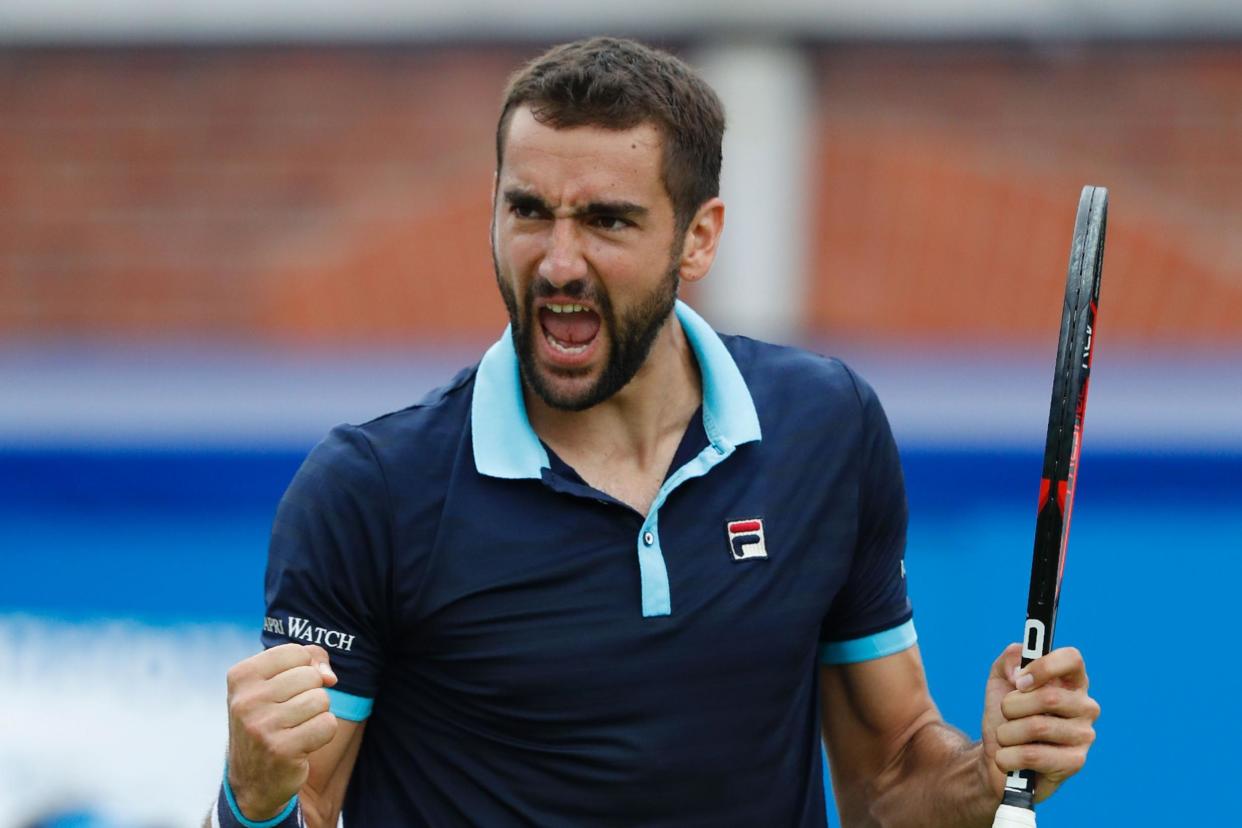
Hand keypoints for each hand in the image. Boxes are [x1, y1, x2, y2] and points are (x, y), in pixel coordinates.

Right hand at [226, 643, 338, 819]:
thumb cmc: (270, 720)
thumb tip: (330, 677)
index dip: (303, 669)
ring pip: (321, 700)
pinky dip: (323, 733)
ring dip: (317, 715)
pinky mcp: (282, 749)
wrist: (252, 780)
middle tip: (290, 715)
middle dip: (311, 694)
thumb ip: (309, 661)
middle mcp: (246, 700)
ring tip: (295, 729)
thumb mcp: (277, 682)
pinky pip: (328, 724)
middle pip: (311, 676)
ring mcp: (262, 726)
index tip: (285, 690)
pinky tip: (302, 744)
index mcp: (241, 676)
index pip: (296, 652)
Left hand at [980, 643, 1099, 802]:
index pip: (1072, 658)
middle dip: (1012, 706)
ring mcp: (1084, 735)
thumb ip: (1008, 660)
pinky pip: (1032, 755)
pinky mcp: (1075, 762)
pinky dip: (1007, 756)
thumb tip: (1020, 668)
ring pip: (1037, 727)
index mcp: (1070, 681)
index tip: (1018, 681)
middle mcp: (1085, 706)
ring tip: (1006, 739)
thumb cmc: (1005, 717)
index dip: (1043, 667)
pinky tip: (1008, 759)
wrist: (998, 759)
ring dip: (1006, 733)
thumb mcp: (1000, 681)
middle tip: (1005, 714)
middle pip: (1049, 697)